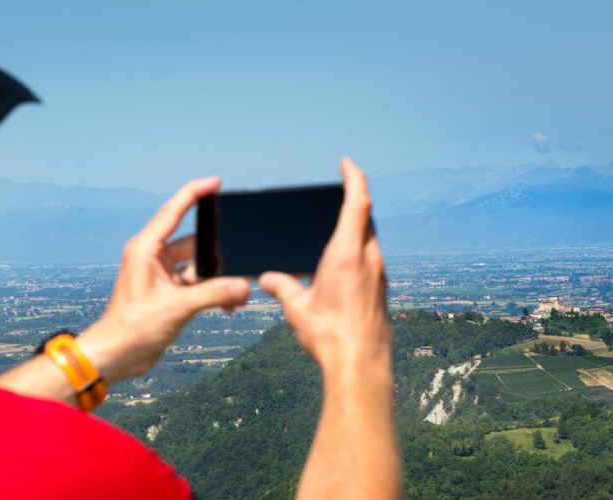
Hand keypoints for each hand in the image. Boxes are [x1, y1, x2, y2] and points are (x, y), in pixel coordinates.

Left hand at [78, 177, 250, 383]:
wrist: (117, 356)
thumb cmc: (133, 328)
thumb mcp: (178, 307)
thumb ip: (214, 294)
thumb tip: (244, 287)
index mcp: (146, 249)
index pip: (173, 211)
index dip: (194, 193)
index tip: (215, 182)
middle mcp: (153, 258)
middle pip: (195, 245)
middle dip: (218, 257)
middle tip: (238, 265)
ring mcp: (161, 275)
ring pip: (199, 267)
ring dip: (217, 280)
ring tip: (235, 296)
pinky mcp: (168, 293)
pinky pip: (197, 284)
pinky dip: (211, 292)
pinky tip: (227, 306)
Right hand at [259, 159, 391, 381]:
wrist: (361, 367)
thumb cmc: (330, 336)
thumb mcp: (297, 309)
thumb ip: (282, 288)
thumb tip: (267, 280)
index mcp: (347, 254)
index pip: (357, 203)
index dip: (354, 178)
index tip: (347, 164)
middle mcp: (369, 260)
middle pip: (367, 218)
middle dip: (355, 201)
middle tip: (343, 192)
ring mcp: (380, 276)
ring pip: (372, 240)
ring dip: (359, 228)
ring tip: (341, 229)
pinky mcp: (382, 292)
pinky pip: (373, 260)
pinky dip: (362, 252)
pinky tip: (347, 267)